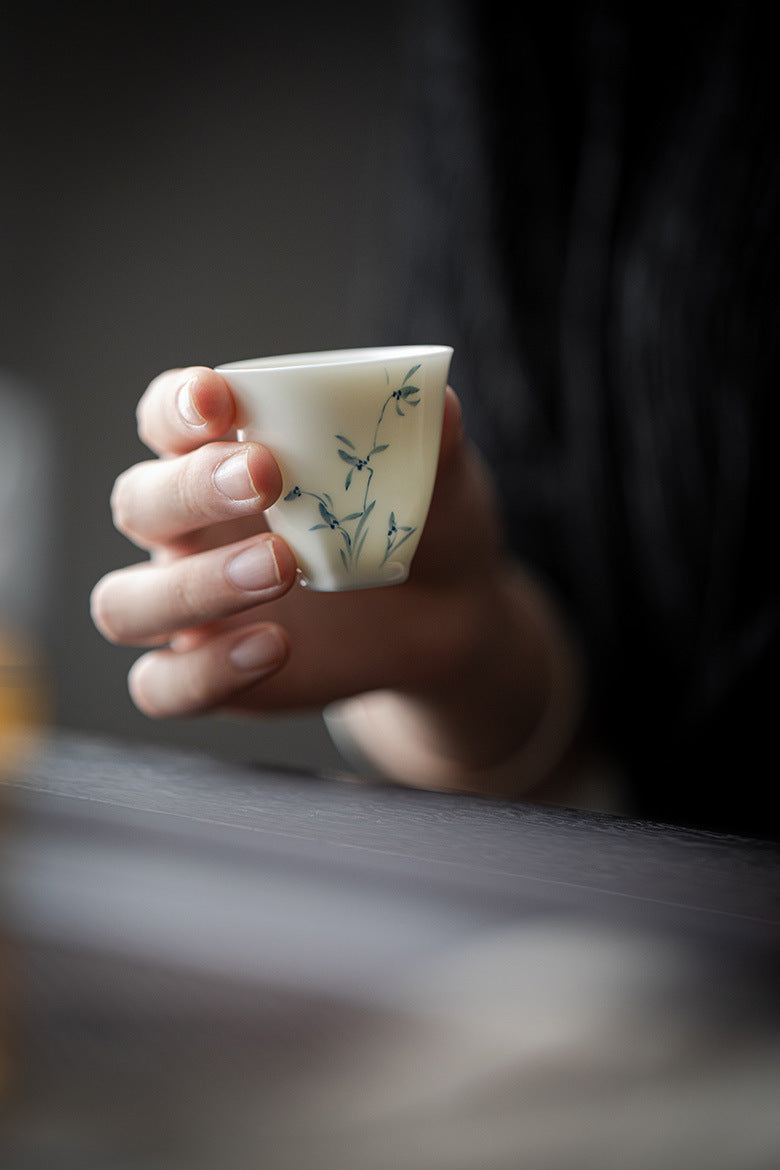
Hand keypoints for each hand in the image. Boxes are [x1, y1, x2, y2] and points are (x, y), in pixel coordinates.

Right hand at [91, 366, 580, 796]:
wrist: (446, 615)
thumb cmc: (418, 525)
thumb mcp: (437, 479)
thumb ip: (429, 439)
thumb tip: (436, 400)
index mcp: (222, 456)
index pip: (167, 417)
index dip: (177, 406)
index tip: (219, 399)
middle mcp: (189, 528)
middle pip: (140, 502)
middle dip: (193, 487)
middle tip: (268, 476)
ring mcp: (189, 606)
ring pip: (127, 603)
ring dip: (194, 585)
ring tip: (280, 568)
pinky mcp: (206, 672)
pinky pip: (162, 686)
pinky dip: (206, 672)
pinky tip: (276, 647)